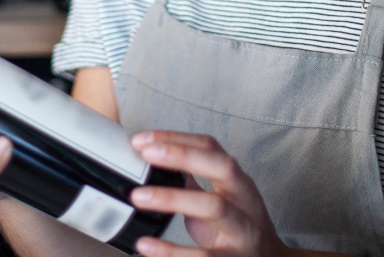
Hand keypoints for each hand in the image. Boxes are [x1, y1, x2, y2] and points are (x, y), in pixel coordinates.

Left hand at [129, 131, 287, 256]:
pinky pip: (202, 256)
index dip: (177, 139)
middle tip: (146, 154)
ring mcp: (244, 230)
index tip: (142, 140)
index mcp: (237, 181)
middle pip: (222, 168)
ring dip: (172, 198)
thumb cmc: (237, 228)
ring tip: (138, 197)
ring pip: (214, 207)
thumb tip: (150, 164)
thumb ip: (192, 182)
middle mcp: (245, 200)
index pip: (210, 147)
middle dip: (183, 156)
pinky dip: (171, 251)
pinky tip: (146, 245)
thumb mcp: (220, 199)